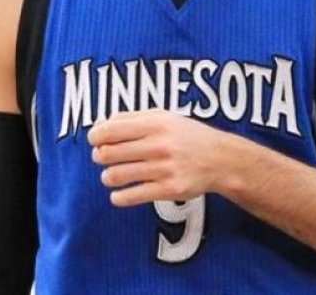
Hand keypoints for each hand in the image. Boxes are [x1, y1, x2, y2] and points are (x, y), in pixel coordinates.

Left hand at [88, 109, 228, 206]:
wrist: (220, 159)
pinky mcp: (169, 190)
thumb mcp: (164, 117)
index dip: (95, 136)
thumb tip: (101, 124)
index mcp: (156, 124)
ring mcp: (164, 169)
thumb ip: (133, 117)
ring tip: (112, 175)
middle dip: (99, 156)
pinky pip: (131, 196)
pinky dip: (118, 197)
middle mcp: (159, 146)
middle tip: (103, 157)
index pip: (110, 130)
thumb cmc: (188, 136)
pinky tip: (119, 194)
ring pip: (116, 175)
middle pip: (108, 153)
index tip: (94, 141)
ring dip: (108, 176)